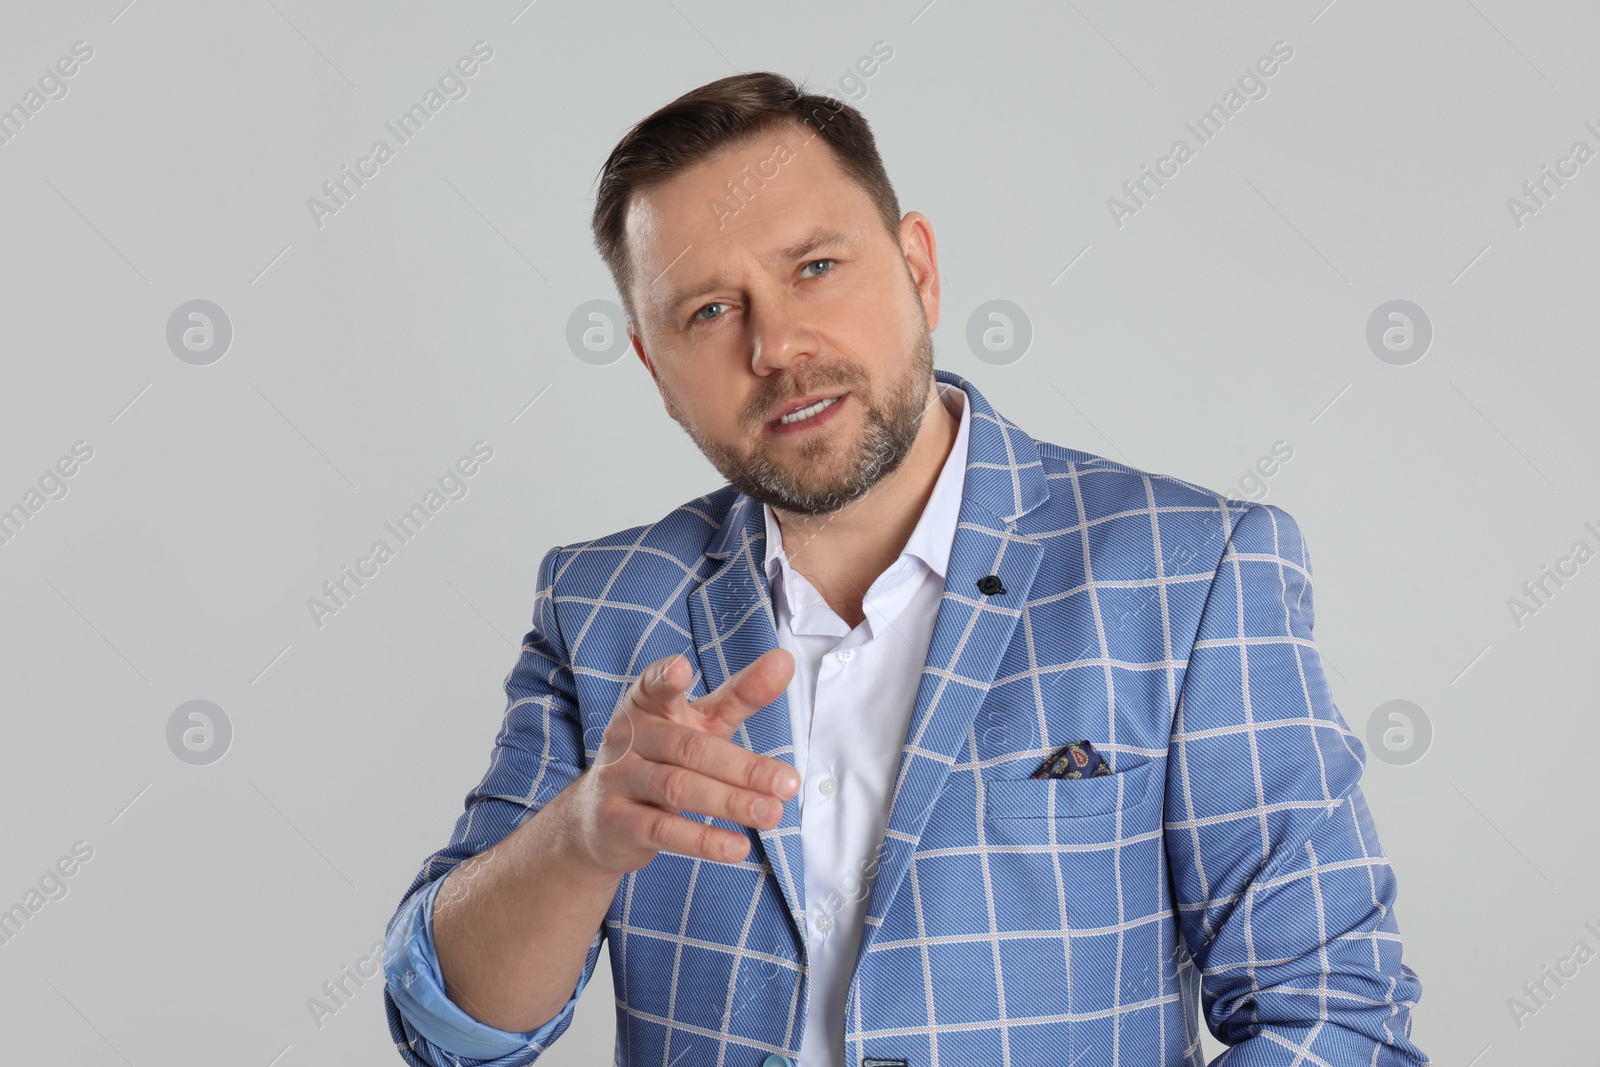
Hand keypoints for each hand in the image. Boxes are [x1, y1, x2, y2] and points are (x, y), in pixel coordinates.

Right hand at [564, 648, 799, 874]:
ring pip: (678, 788)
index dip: (665, 677)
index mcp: (647, 706)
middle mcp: (628, 739)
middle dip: (743, 767)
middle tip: (788, 783)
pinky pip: (663, 831)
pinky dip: (703, 840)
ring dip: (730, 803)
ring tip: (772, 814)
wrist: (599, 821)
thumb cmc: (662, 759)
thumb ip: (741, 695)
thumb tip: (784, 661)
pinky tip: (736, 847)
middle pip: (689, 748)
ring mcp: (619, 781)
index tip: (682, 668)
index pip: (653, 687)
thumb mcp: (699, 724)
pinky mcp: (618, 823)